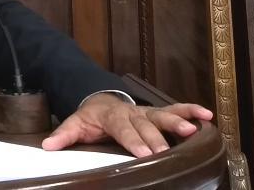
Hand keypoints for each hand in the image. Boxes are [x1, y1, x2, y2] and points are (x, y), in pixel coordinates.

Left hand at [41, 93, 212, 156]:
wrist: (100, 99)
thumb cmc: (90, 117)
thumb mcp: (75, 124)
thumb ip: (64, 135)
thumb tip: (48, 146)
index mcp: (112, 116)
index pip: (123, 129)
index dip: (133, 141)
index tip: (144, 154)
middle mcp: (132, 112)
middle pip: (145, 125)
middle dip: (156, 138)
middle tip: (166, 151)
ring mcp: (146, 112)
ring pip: (163, 115)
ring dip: (178, 121)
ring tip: (193, 130)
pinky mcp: (157, 113)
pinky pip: (175, 110)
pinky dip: (190, 111)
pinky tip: (206, 116)